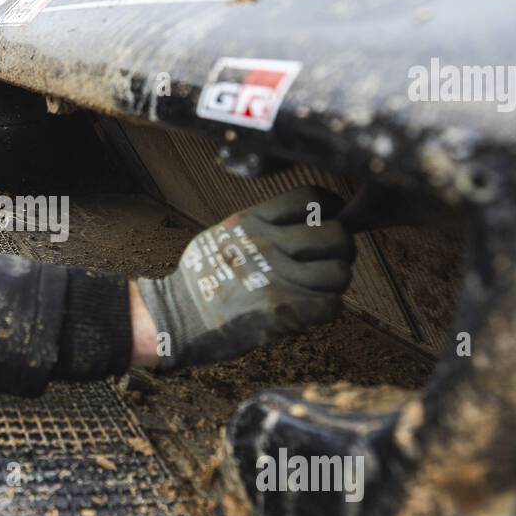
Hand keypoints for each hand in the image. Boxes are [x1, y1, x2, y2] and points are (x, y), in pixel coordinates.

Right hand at [132, 186, 353, 370]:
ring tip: (315, 291)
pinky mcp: (282, 310)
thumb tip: (302, 219)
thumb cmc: (200, 280)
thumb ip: (261, 224)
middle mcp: (267, 243)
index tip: (328, 225)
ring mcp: (276, 276)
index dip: (330, 212)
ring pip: (339, 273)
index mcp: (253, 220)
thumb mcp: (224, 234)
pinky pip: (331, 306)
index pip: (312, 198)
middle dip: (339, 252)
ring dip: (333, 286)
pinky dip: (325, 311)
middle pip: (338, 235)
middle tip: (326, 264)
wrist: (176, 318)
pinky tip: (308, 311)